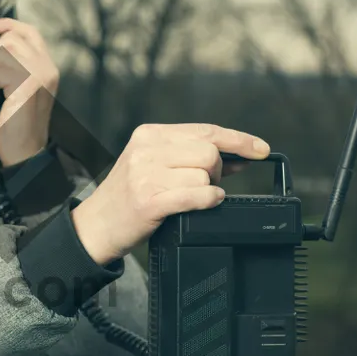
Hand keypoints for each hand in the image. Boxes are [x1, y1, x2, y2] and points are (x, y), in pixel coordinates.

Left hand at [0, 18, 58, 166]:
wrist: (23, 152)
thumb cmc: (14, 124)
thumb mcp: (18, 89)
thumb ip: (14, 66)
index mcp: (48, 68)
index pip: (30, 32)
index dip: (8, 24)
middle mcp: (48, 68)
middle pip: (12, 38)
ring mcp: (40, 75)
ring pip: (2, 51)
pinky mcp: (27, 84)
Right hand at [70, 123, 269, 265]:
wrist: (95, 225)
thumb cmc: (129, 196)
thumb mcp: (153, 165)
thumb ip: (192, 157)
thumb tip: (239, 157)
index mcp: (148, 135)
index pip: (204, 130)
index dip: (238, 140)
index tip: (261, 150)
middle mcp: (146, 150)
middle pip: (209, 152)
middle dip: (217, 171)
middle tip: (203, 184)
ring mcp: (146, 175)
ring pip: (205, 175)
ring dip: (207, 190)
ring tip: (187, 198)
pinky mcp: (149, 201)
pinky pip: (198, 195)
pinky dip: (208, 200)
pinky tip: (203, 203)